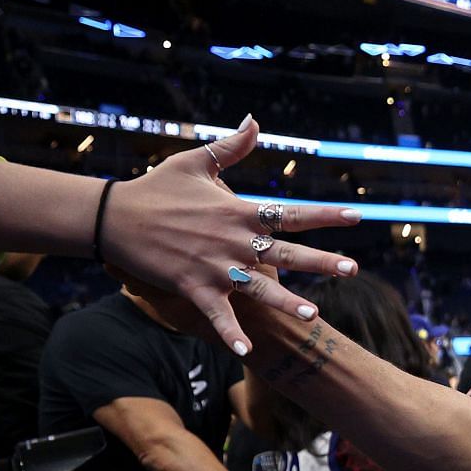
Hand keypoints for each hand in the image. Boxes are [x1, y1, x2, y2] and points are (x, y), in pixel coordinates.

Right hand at [99, 117, 360, 354]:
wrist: (114, 216)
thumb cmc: (155, 188)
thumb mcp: (194, 162)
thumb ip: (231, 148)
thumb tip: (254, 120)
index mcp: (239, 211)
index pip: (292, 213)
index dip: (325, 215)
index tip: (357, 217)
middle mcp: (234, 240)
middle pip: (286, 253)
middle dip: (321, 261)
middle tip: (352, 269)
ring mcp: (215, 266)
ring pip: (259, 288)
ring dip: (286, 301)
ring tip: (313, 314)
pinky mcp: (194, 287)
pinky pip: (217, 315)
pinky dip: (230, 333)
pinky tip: (246, 350)